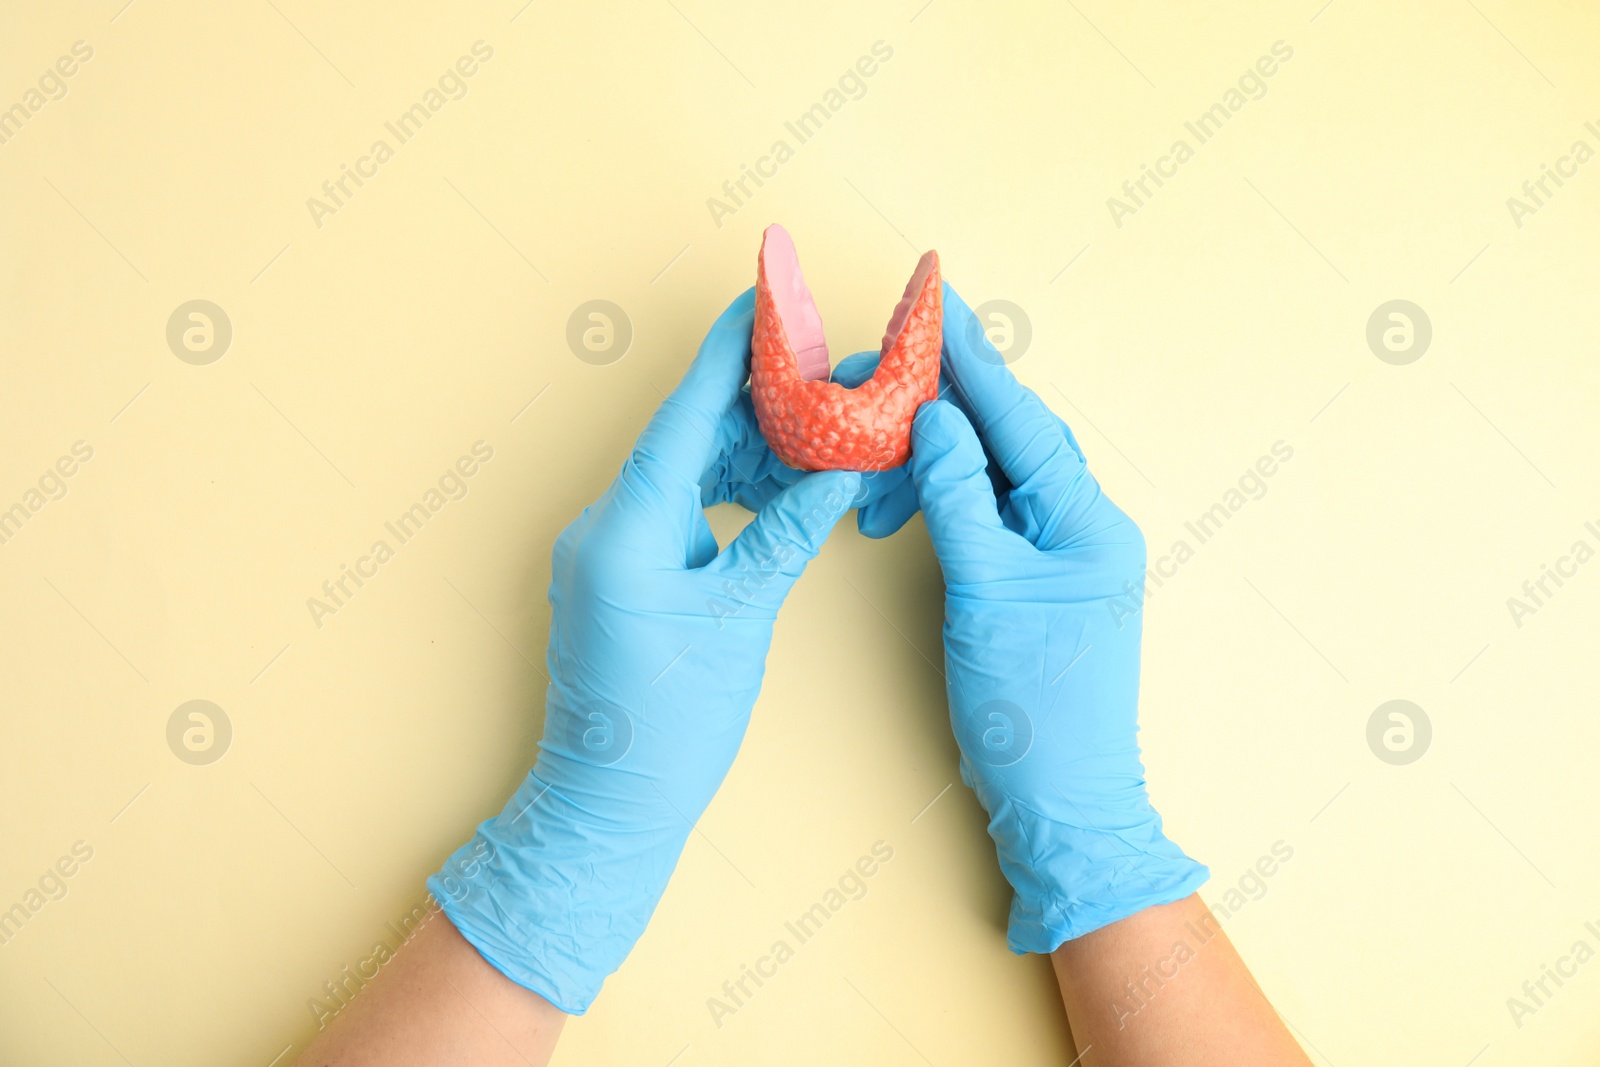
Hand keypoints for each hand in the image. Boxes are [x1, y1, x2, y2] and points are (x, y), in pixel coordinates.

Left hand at [428, 289, 863, 1012]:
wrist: (611, 803)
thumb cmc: (668, 726)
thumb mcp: (739, 622)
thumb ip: (785, 536)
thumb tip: (836, 473)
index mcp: (624, 530)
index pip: (684, 419)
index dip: (727, 355)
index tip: (762, 300)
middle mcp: (603, 526)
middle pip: (685, 437)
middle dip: (753, 402)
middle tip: (817, 372)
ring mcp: (606, 548)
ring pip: (682, 471)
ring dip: (744, 448)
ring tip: (813, 427)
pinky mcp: (619, 571)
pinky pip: (675, 507)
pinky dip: (724, 491)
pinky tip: (774, 482)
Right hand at [907, 283, 1206, 951]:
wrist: (1058, 799)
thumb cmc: (1032, 708)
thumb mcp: (986, 593)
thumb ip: (960, 497)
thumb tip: (938, 417)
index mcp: (1089, 521)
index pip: (1022, 419)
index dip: (975, 360)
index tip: (937, 302)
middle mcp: (1083, 524)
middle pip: (1009, 435)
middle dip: (943, 399)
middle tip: (878, 370)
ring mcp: (1060, 551)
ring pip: (992, 471)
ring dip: (932, 452)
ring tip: (872, 450)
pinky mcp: (1032, 576)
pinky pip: (985, 510)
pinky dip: (940, 495)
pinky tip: (899, 495)